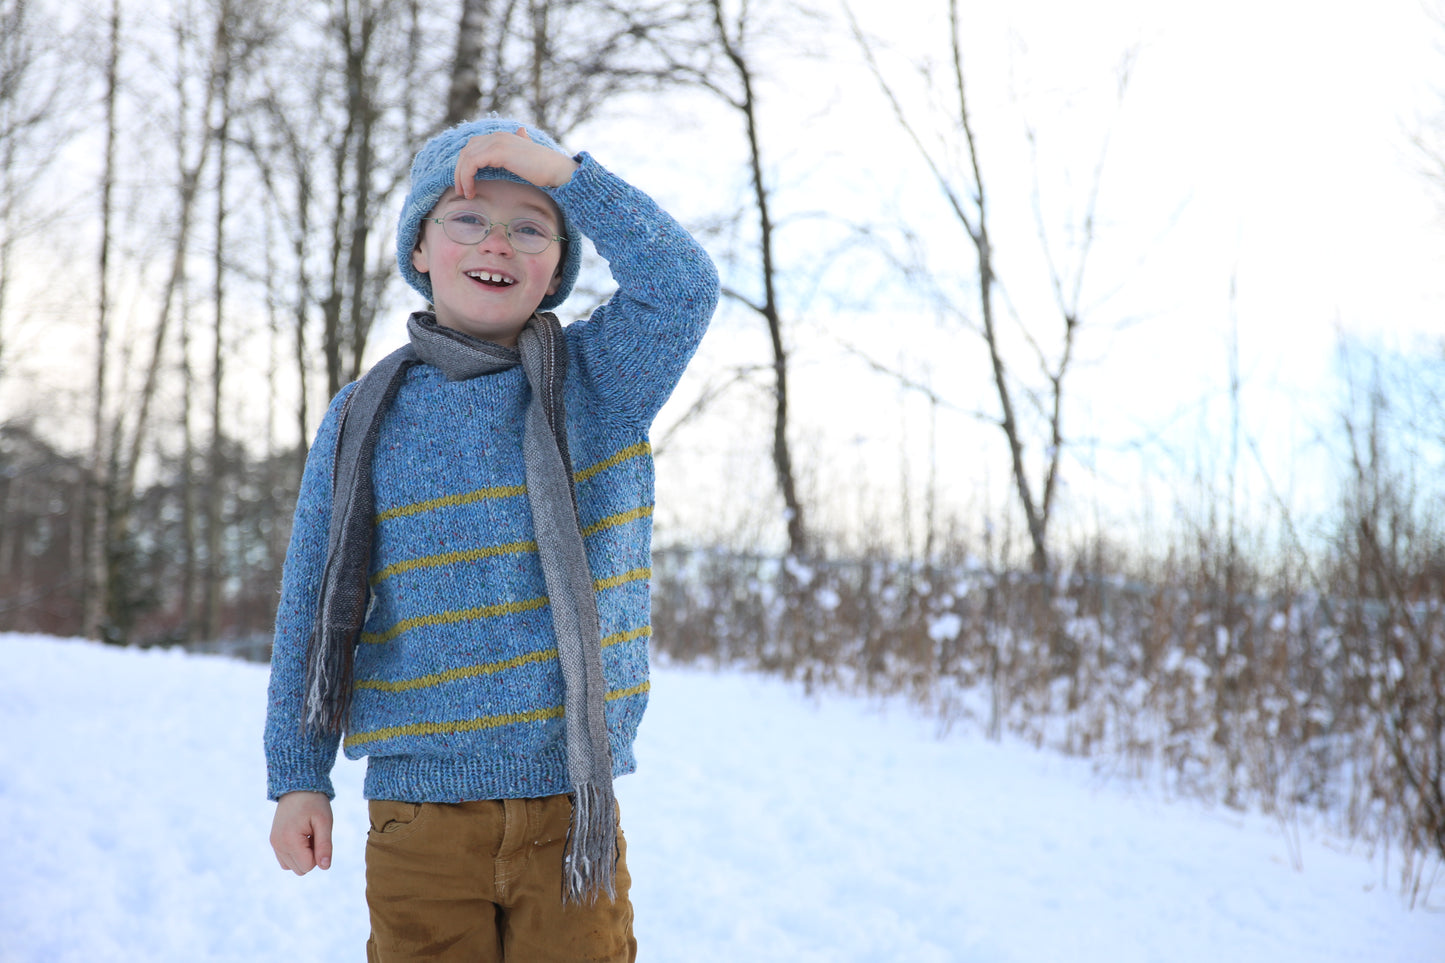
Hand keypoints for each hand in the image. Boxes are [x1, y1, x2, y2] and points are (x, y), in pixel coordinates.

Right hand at [270, 791, 333, 874]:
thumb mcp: (325, 822)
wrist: (297, 787)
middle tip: (314, 834)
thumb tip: (325, 867)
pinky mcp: (274, 841)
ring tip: (307, 835)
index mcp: (290, 840)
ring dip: (303, 855)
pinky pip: (285, 860)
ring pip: (292, 867)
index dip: (319, 853)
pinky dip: (295, 854)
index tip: (318, 835)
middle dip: (311, 856)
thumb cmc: (314, 803)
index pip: (308, 866)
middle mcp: (278, 845)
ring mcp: (274, 844)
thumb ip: (325, 846)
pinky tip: (301, 837)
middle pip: (300, 869)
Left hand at [453, 127, 578, 196]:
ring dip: (461, 176)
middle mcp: (497, 136)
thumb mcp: (528, 155)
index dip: (465, 165)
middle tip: (461, 190)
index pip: (474, 147)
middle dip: (460, 171)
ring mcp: (497, 141)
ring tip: (465, 193)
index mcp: (502, 137)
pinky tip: (471, 190)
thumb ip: (521, 144)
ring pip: (466, 157)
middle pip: (466, 150)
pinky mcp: (497, 151)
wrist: (557, 171)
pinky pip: (472, 163)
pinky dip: (466, 177)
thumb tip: (521, 132)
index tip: (466, 184)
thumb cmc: (546, 169)